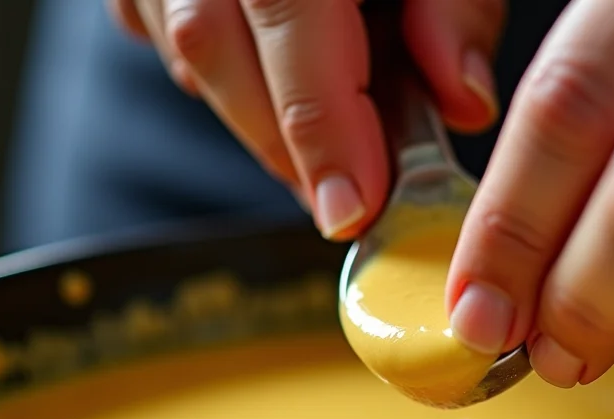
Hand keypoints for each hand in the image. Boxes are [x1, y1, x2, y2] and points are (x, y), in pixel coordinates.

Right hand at [107, 0, 503, 238]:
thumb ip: (454, 5)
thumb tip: (463, 101)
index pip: (289, 6)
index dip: (318, 117)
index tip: (352, 205)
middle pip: (213, 41)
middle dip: (283, 142)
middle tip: (344, 201)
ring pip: (183, 46)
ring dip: (254, 116)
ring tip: (323, 153)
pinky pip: (150, 27)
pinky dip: (217, 75)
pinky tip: (271, 82)